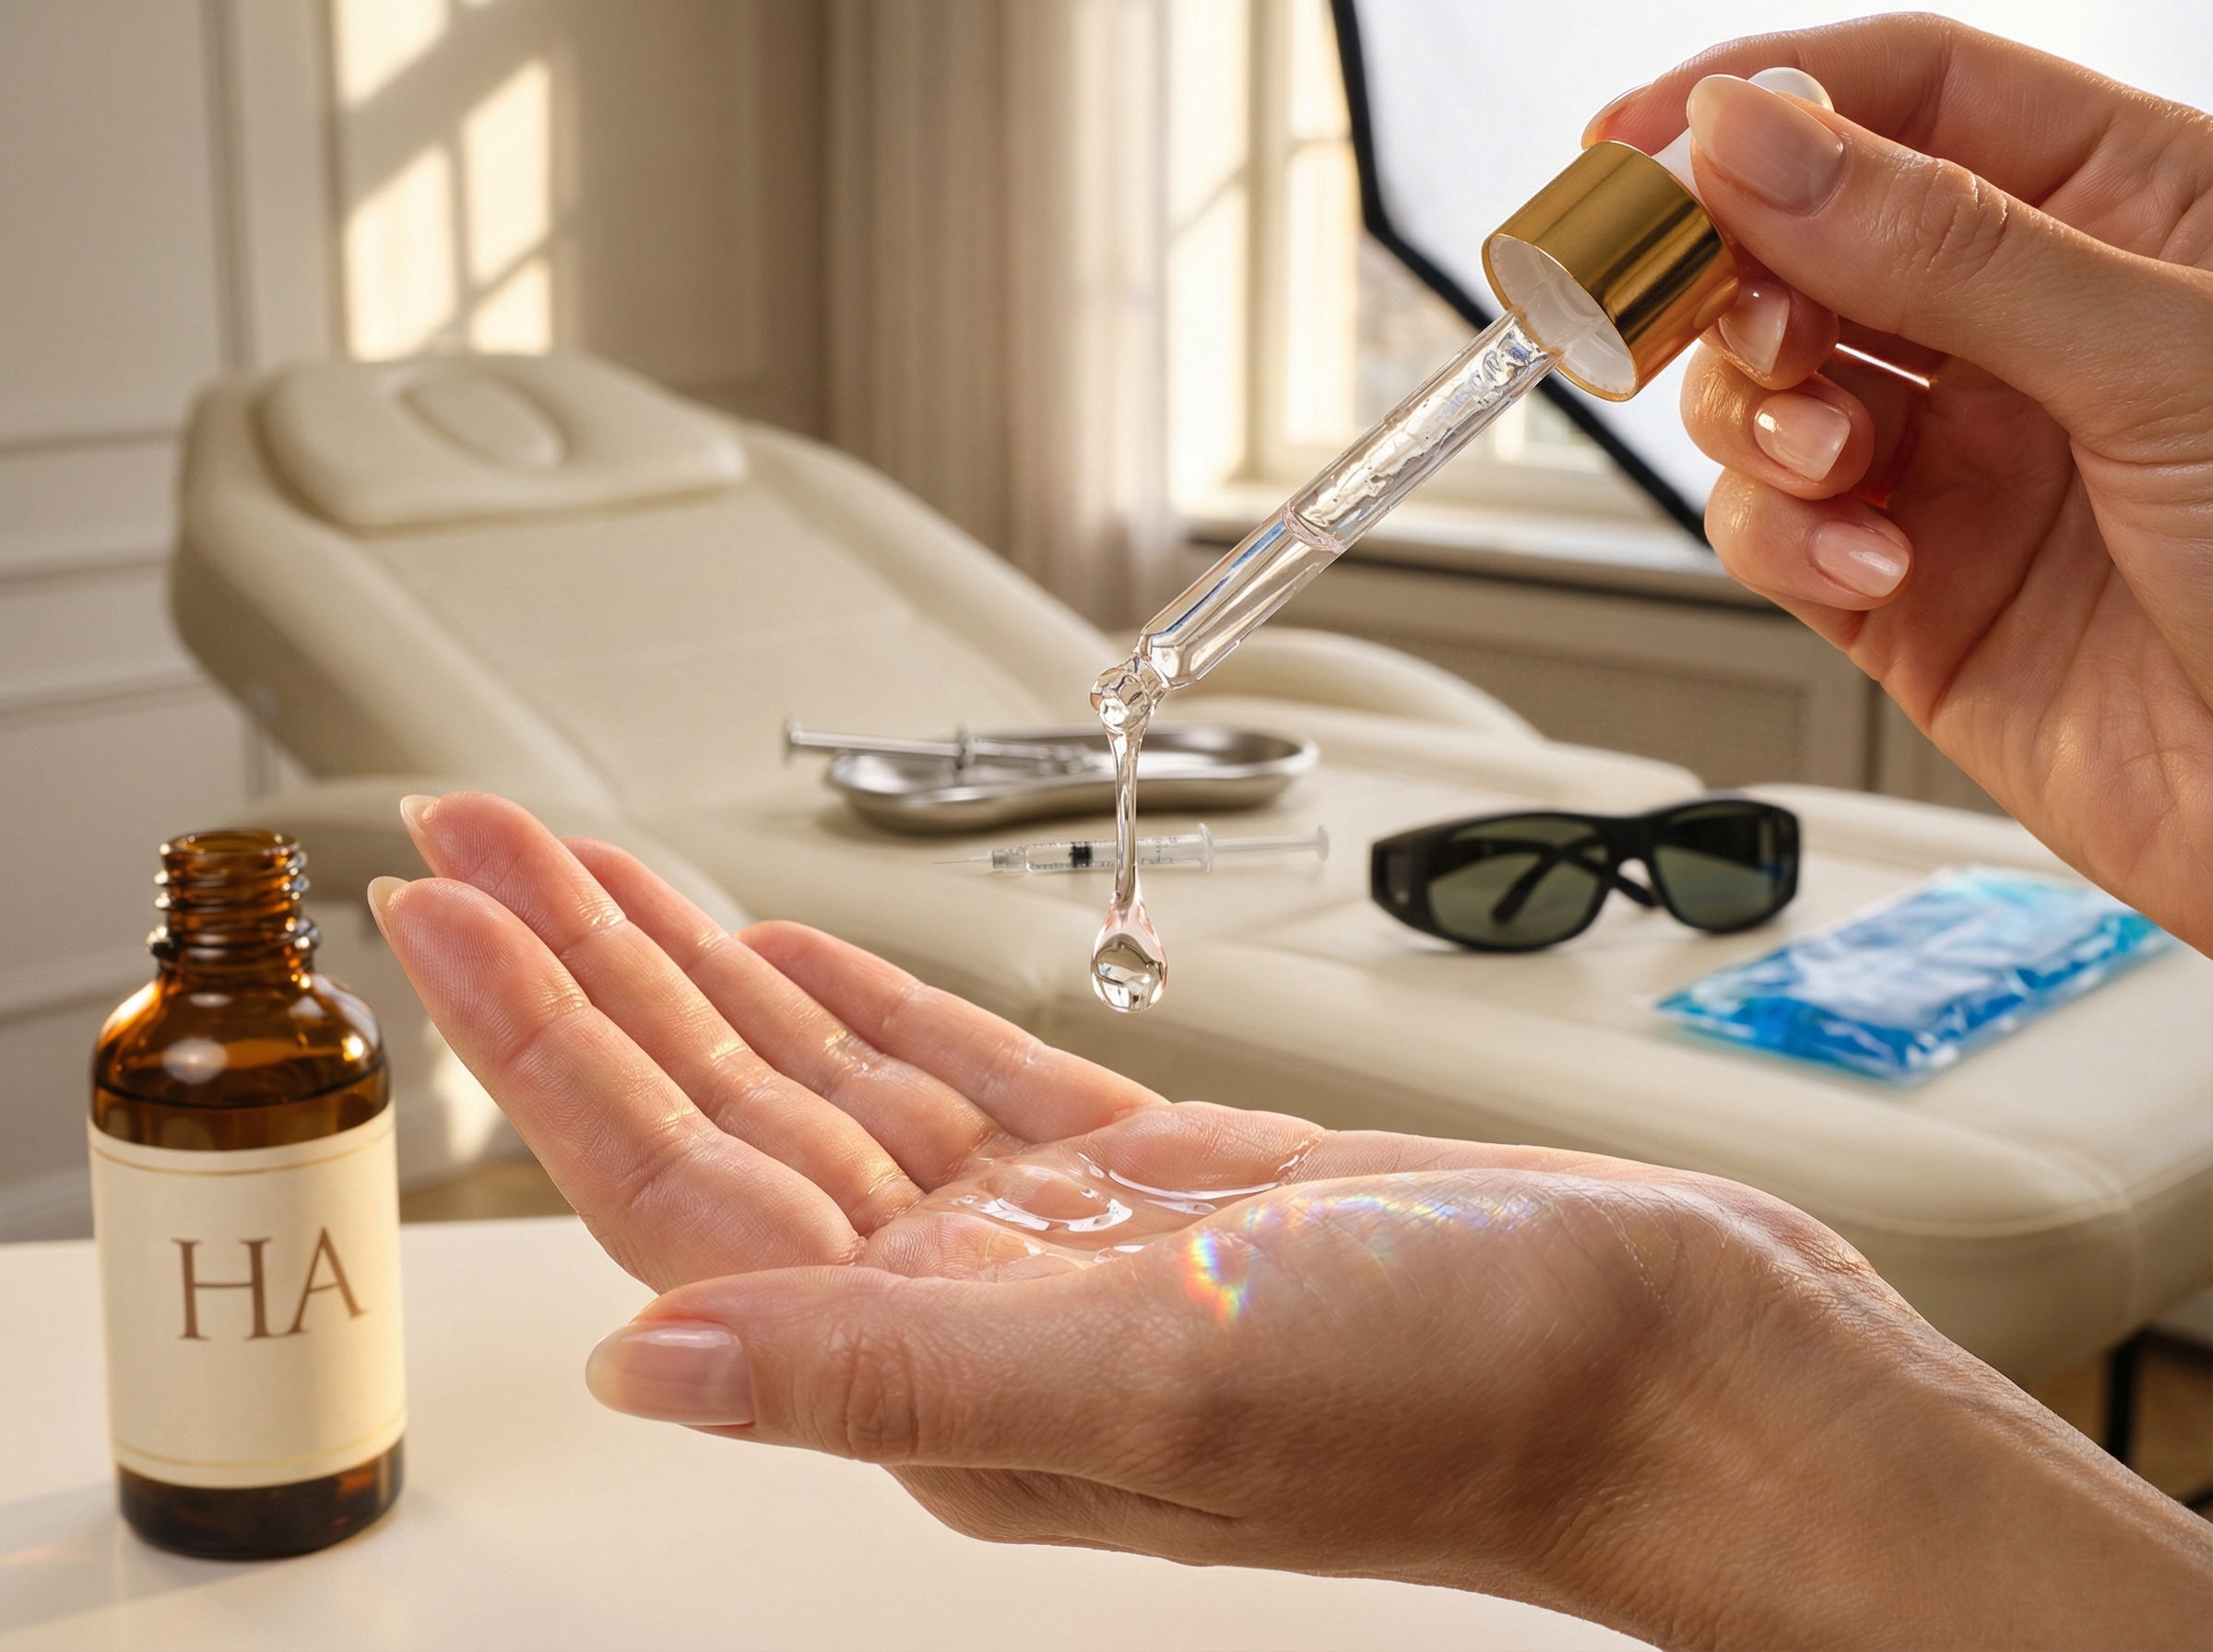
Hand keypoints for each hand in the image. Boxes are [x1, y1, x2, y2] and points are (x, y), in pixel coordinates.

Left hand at [372, 792, 2210, 1648]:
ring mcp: (1055, 1241)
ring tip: (586, 867)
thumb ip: (895, 1380)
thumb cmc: (1466, 1394)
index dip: (546, 1047)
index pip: (682, 1191)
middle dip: (587, 969)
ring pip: (823, 1079)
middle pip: (726, 1114)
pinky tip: (785, 952)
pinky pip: (952, 1074)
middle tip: (468, 837)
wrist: (1667, 1358)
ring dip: (698, 967)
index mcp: (944, 1371)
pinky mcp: (1144, 1183)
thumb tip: (653, 1366)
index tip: (441, 919)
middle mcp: (973, 1310)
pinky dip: (858, 1001)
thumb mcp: (1170, 1382)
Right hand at [1589, 18, 2212, 952]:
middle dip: (1740, 278)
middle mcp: (2025, 329)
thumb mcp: (2158, 361)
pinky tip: (1869, 564)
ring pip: (1766, 388)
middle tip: (1720, 314)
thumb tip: (1757, 139)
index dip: (1766, 101)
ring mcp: (1958, 462)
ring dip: (1762, 416)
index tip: (1637, 141)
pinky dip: (1786, 537)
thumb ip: (1946, 246)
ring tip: (1833, 458)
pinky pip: (1774, 530)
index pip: (1913, 94)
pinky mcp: (1899, 593)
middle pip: (1807, 240)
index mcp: (2128, 213)